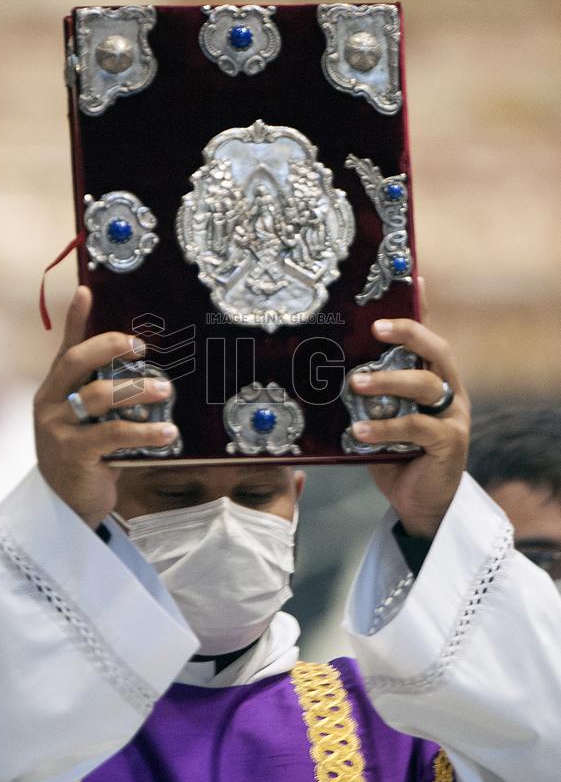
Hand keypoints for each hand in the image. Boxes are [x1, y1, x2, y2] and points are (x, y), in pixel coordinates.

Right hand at [34, 287, 178, 526]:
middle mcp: (50, 402)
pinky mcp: (73, 453)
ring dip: (137, 389)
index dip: (74, 318)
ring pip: (98, 395)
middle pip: (76, 361)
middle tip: (141, 346)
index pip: (65, 348)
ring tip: (166, 389)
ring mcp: (58, 427)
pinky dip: (144, 430)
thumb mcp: (90, 421)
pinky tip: (167, 430)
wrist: (66, 505)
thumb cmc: (85, 456)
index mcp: (55, 389)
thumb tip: (145, 374)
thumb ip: (105, 396)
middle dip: (110, 347)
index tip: (86, 291)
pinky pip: (113, 433)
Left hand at [349, 287, 469, 537]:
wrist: (419, 502)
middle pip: (436, 350)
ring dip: (388, 381)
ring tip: (355, 383)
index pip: (427, 336)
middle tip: (375, 329)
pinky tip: (358, 432)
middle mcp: (450, 390)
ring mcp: (453, 416)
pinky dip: (385, 428)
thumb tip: (329, 367)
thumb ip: (369, 392)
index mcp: (434, 377)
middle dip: (407, 332)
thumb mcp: (380, 415)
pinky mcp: (450, 443)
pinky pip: (418, 427)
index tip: (410, 279)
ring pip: (425, 385)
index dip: (420, 308)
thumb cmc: (396, 453)